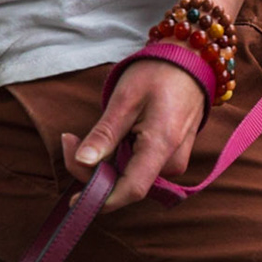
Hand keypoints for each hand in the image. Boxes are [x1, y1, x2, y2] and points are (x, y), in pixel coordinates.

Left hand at [64, 57, 204, 212]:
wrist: (193, 61)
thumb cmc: (159, 74)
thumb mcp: (125, 99)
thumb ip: (105, 134)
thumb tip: (82, 162)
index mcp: (163, 145)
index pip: (131, 190)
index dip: (101, 199)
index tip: (73, 199)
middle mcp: (173, 161)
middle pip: (125, 184)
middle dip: (93, 171)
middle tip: (69, 140)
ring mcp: (175, 160)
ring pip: (130, 177)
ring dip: (105, 164)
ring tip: (89, 135)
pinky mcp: (172, 157)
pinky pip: (140, 168)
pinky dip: (119, 159)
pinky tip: (112, 138)